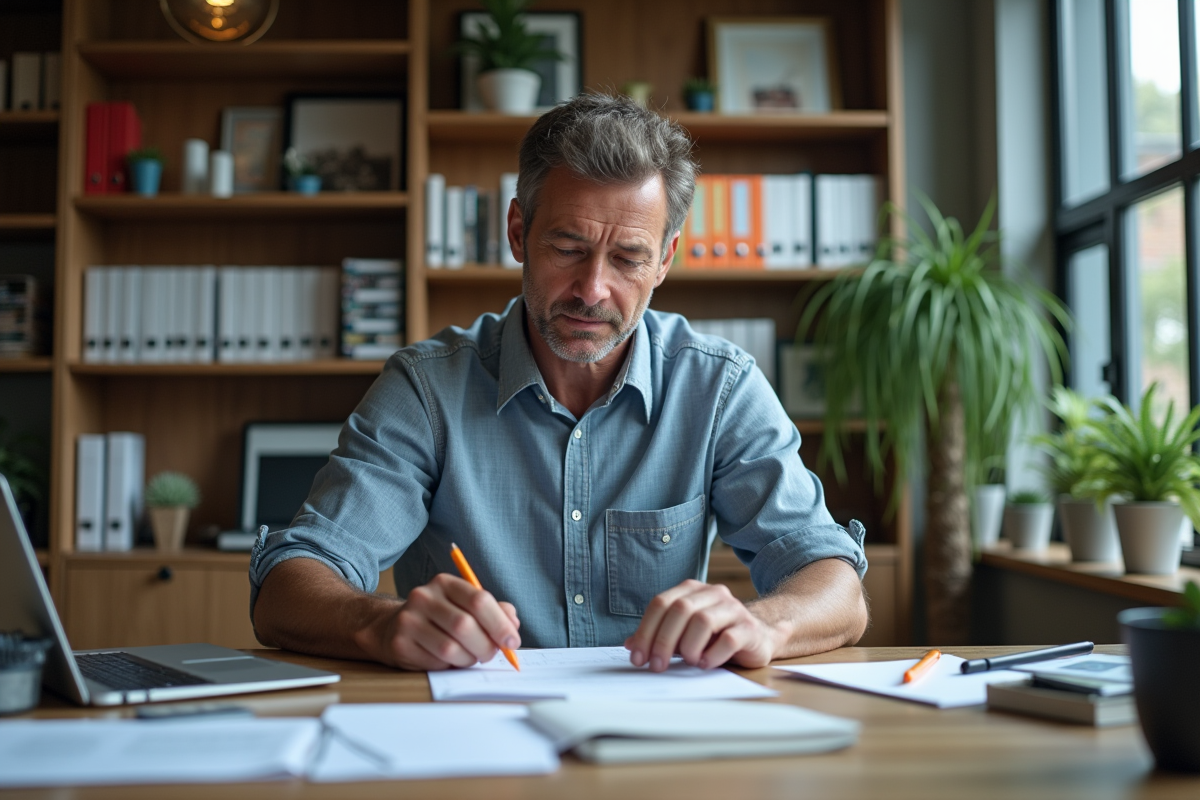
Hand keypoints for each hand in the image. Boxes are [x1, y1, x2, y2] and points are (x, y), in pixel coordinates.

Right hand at [372, 573, 520, 670]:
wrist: (393, 628)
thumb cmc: (439, 618)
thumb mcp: (465, 606)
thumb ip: (493, 611)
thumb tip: (512, 624)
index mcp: (444, 583)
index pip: (478, 600)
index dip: (500, 624)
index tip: (512, 641)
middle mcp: (423, 597)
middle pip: (465, 626)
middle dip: (486, 646)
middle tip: (491, 654)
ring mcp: (408, 620)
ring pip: (450, 648)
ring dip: (468, 659)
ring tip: (469, 656)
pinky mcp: (400, 644)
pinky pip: (435, 662)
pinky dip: (449, 666)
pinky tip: (447, 659)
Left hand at [624, 579, 778, 671]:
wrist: (757, 637)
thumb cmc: (714, 636)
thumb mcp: (682, 634)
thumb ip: (658, 635)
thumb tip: (630, 645)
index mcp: (692, 590)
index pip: (661, 603)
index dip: (646, 631)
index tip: (637, 658)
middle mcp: (713, 594)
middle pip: (680, 609)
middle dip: (663, 640)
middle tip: (656, 666)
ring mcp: (733, 609)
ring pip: (703, 620)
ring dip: (689, 646)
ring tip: (688, 661)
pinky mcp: (749, 628)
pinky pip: (729, 639)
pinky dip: (712, 654)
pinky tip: (705, 664)